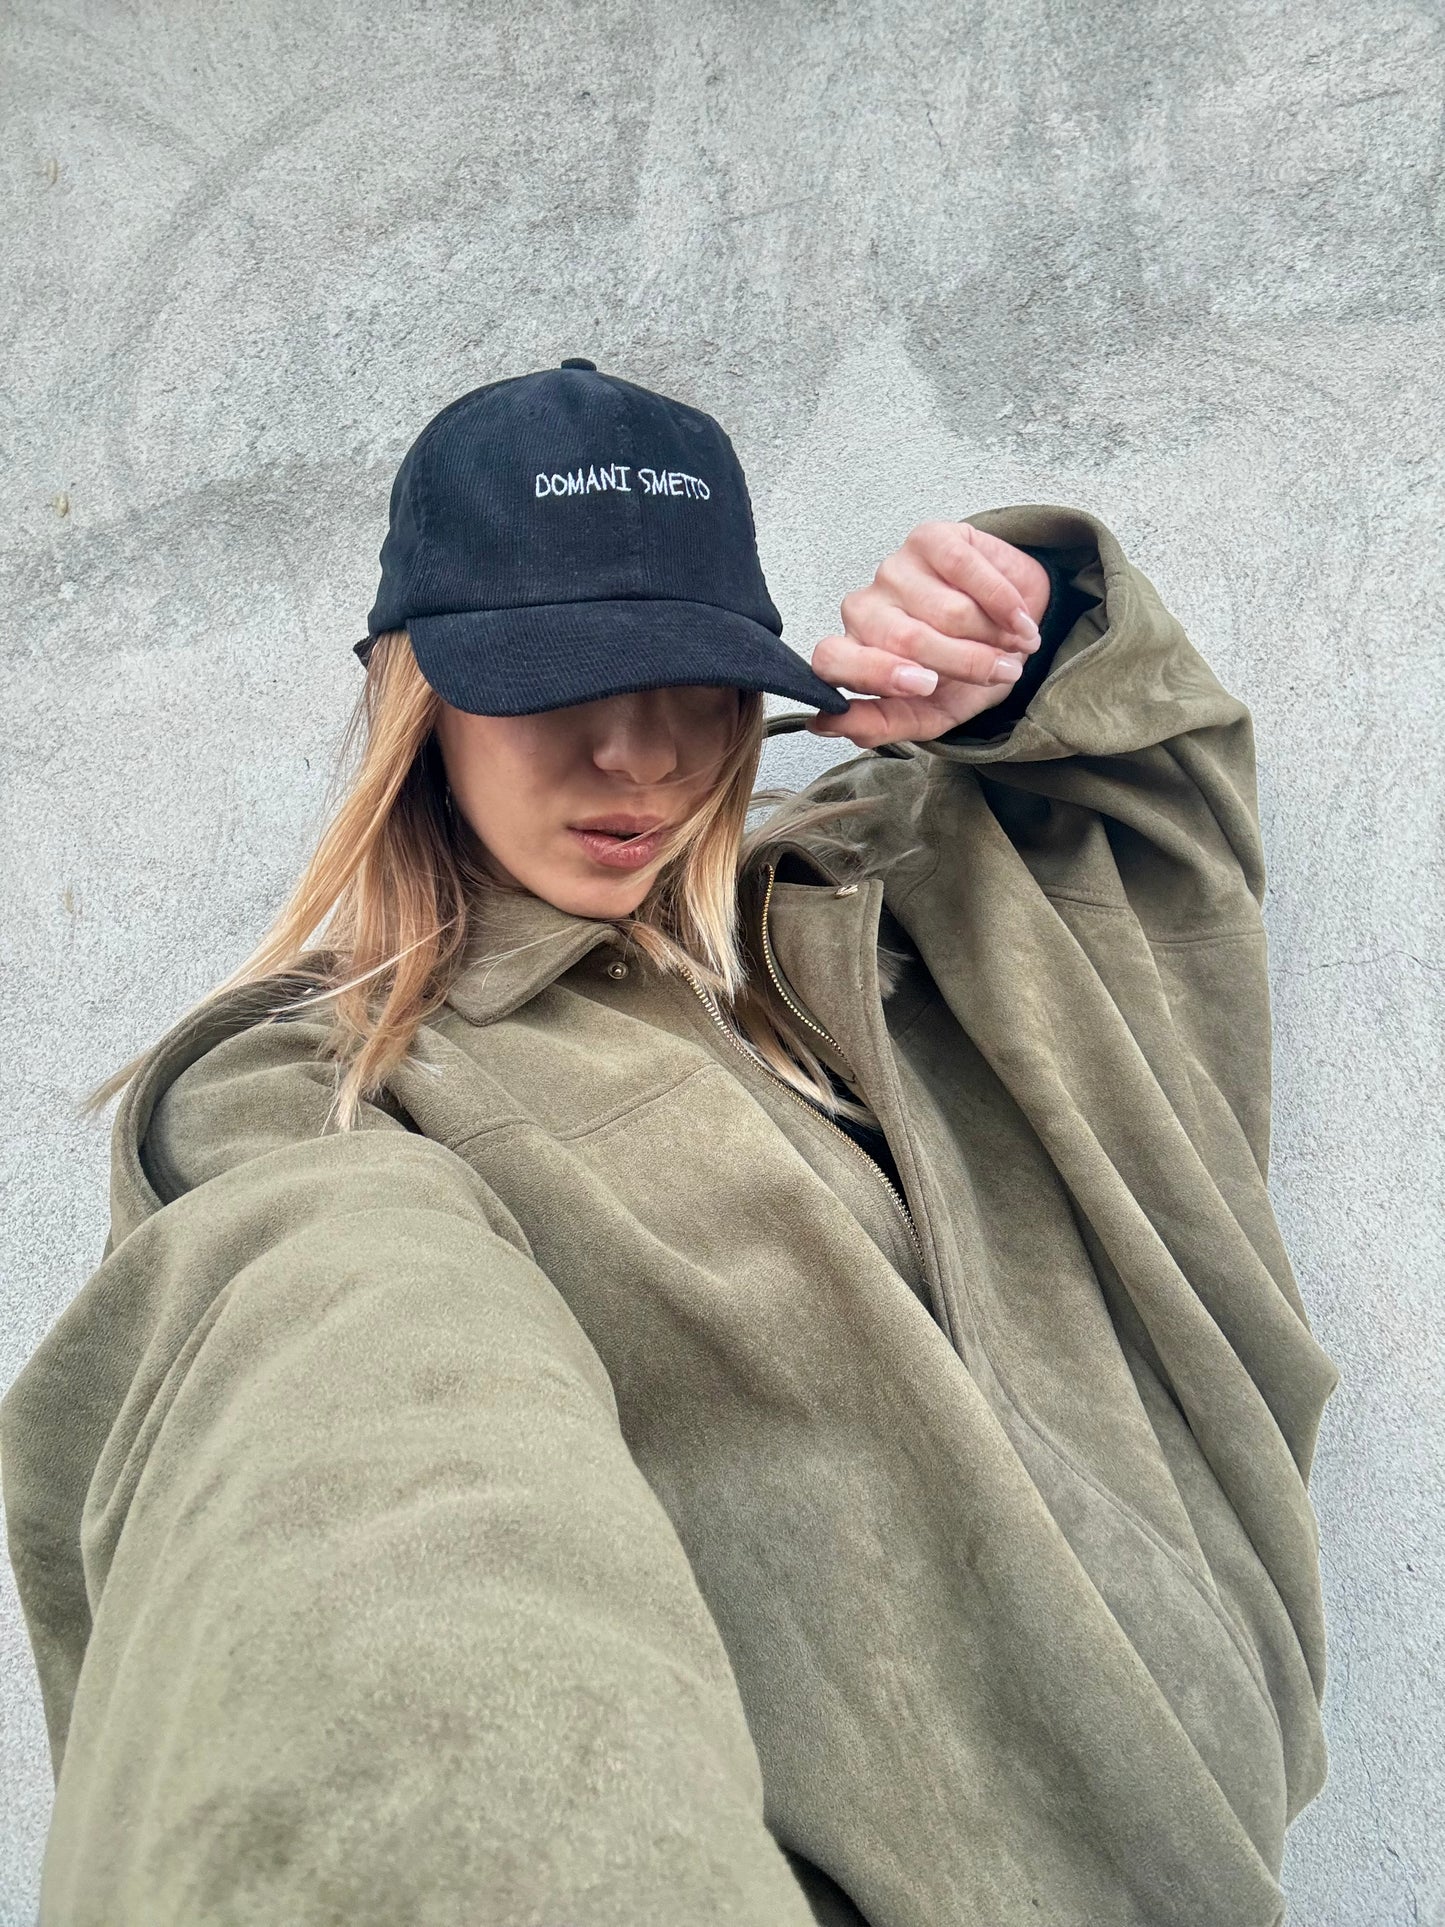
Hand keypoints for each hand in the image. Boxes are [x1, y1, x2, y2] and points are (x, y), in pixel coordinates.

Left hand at [805, 521, 1051, 746]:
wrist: (1013, 630)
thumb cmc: (963, 672)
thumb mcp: (929, 714)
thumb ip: (880, 724)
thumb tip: (824, 725)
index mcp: (853, 654)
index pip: (833, 661)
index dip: (878, 674)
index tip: (926, 685)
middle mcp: (864, 608)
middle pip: (906, 640)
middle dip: (965, 663)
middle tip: (999, 671)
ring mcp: (893, 570)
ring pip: (946, 610)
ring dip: (993, 635)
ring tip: (1009, 643)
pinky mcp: (929, 539)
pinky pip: (967, 570)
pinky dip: (1003, 603)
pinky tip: (1017, 619)